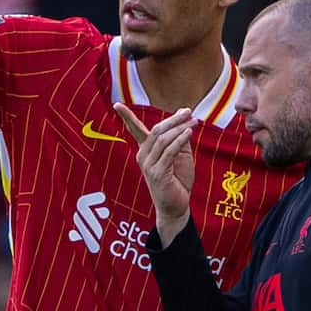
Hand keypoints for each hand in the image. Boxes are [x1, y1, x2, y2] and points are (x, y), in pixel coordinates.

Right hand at [114, 103, 198, 242]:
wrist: (176, 206)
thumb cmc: (177, 181)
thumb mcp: (180, 155)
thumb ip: (180, 138)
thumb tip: (184, 117)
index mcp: (145, 151)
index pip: (134, 130)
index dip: (126, 117)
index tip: (116, 104)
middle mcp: (143, 156)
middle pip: (156, 130)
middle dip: (173, 119)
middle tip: (188, 111)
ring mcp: (148, 166)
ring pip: (162, 139)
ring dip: (180, 128)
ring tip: (194, 122)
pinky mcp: (157, 174)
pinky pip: (169, 152)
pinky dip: (179, 140)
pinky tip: (189, 132)